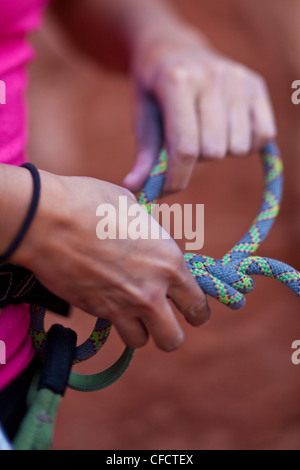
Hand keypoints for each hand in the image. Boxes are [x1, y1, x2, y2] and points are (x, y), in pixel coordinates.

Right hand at [14, 169, 209, 350]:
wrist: (48, 220)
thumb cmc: (91, 203)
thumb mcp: (133, 210)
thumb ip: (149, 234)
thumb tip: (147, 239)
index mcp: (170, 262)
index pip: (197, 303)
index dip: (195, 308)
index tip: (188, 307)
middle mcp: (153, 291)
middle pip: (175, 338)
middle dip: (171, 331)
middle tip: (163, 318)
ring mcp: (123, 306)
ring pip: (142, 341)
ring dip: (140, 330)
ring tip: (132, 313)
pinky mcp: (96, 312)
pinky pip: (113, 331)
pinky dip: (114, 324)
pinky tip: (108, 304)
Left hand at [123, 26, 275, 193]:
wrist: (175, 50)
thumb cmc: (155, 92)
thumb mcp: (142, 118)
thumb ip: (144, 156)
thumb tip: (136, 190)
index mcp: (177, 81)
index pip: (185, 147)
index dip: (176, 178)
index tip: (167, 191)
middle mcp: (212, 76)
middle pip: (213, 151)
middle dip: (196, 161)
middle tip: (185, 146)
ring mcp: (238, 79)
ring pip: (238, 148)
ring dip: (220, 151)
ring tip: (205, 133)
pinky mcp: (257, 84)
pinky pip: (262, 136)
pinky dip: (246, 144)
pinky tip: (227, 130)